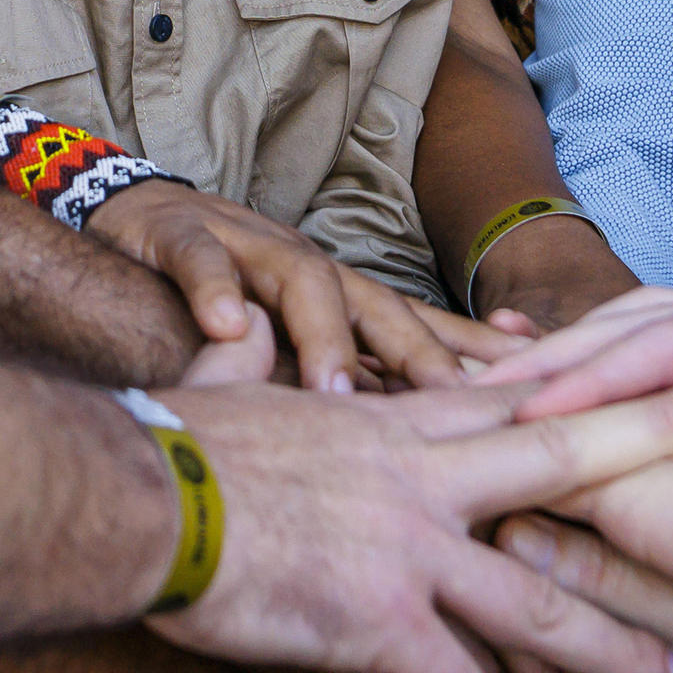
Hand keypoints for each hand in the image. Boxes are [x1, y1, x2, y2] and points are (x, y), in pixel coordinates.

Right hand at [89, 181, 509, 392]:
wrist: (131, 217)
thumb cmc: (223, 297)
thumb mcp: (290, 343)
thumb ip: (351, 385)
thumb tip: (426, 455)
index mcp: (342, 299)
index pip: (424, 330)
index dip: (480, 359)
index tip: (540, 396)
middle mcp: (310, 268)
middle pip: (381, 309)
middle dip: (420, 358)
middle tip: (455, 411)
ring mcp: (250, 248)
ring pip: (302, 282)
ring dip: (321, 335)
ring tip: (334, 391)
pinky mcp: (183, 236)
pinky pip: (204, 259)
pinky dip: (216, 290)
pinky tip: (224, 325)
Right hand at [146, 381, 672, 672]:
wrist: (128, 495)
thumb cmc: (167, 446)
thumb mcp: (233, 387)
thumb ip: (261, 366)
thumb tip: (241, 329)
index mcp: (396, 423)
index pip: (521, 400)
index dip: (602, 391)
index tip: (669, 379)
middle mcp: (421, 474)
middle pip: (569, 466)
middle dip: (663, 468)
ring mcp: (407, 546)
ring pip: (541, 600)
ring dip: (619, 651)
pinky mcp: (376, 618)